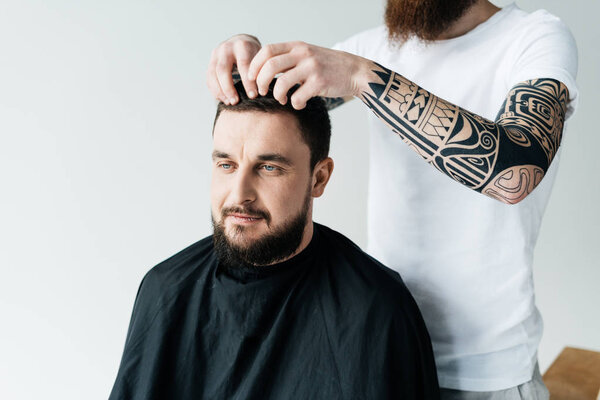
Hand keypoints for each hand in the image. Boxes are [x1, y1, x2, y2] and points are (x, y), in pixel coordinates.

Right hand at [207, 34, 261, 103]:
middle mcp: (226, 48)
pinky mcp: (210, 62)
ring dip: (220, 91)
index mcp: (242, 45)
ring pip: (213, 74)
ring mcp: (216, 54)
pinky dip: (215, 90)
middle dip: (229, 88)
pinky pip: (209, 78)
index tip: (253, 96)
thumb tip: (262, 90)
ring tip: (229, 102)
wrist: (242, 42)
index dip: (248, 82)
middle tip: (236, 102)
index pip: (243, 64)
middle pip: (223, 69)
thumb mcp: (261, 57)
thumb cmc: (255, 54)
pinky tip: (223, 99)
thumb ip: (261, 70)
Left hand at [247, 41, 367, 108]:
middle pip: (270, 66)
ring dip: (277, 95)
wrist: (354, 71)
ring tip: (281, 99)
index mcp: (297, 46)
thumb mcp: (307, 55)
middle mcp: (303, 54)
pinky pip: (298, 97)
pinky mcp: (320, 83)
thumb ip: (288, 59)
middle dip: (260, 82)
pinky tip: (299, 104)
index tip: (251, 78)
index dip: (254, 65)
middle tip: (262, 91)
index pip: (267, 50)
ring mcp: (312, 68)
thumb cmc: (327, 66)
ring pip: (281, 83)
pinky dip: (295, 104)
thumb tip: (263, 70)